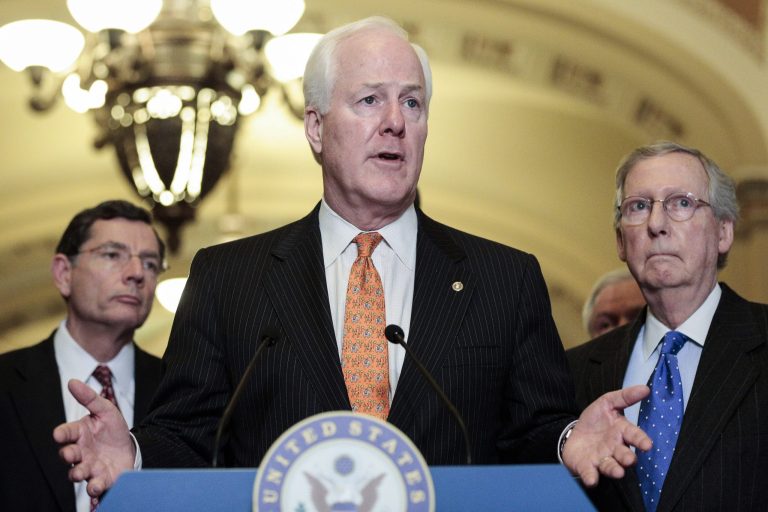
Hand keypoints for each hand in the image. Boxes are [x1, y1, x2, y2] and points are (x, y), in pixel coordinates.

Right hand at [53, 379, 135, 497]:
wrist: (132, 447)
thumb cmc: (113, 429)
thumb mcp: (105, 410)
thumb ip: (89, 398)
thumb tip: (72, 381)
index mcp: (79, 434)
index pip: (65, 433)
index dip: (61, 434)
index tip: (59, 434)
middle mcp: (80, 452)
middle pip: (67, 455)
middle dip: (67, 455)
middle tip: (72, 453)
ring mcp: (89, 466)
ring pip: (76, 473)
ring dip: (77, 473)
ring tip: (82, 472)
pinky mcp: (101, 479)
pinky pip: (93, 486)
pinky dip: (93, 487)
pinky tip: (96, 485)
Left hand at [562, 384, 651, 486]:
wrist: (574, 434)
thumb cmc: (595, 421)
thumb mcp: (607, 403)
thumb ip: (625, 397)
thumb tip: (645, 388)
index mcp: (621, 432)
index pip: (633, 435)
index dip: (641, 440)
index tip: (647, 445)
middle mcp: (614, 448)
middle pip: (623, 454)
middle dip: (627, 457)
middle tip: (630, 460)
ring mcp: (601, 459)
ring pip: (610, 466)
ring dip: (614, 469)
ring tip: (618, 472)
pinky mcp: (587, 467)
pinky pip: (590, 473)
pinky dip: (591, 477)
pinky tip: (591, 479)